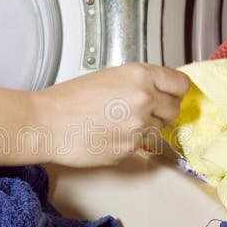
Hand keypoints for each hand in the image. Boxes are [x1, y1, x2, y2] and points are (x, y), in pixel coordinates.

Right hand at [34, 63, 189, 166]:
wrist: (47, 124)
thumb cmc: (68, 100)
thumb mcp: (108, 76)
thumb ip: (137, 82)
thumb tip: (158, 91)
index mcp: (139, 76)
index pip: (180, 84)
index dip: (174, 90)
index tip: (172, 94)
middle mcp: (144, 100)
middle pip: (174, 109)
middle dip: (162, 110)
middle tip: (142, 109)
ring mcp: (138, 128)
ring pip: (157, 130)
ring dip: (144, 127)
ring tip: (116, 122)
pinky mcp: (130, 150)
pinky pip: (139, 146)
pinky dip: (128, 142)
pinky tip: (108, 134)